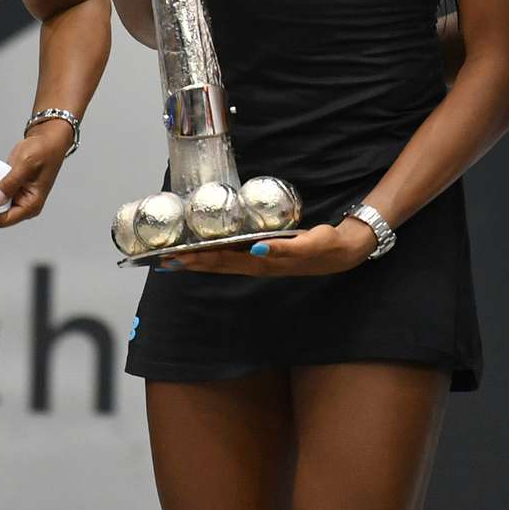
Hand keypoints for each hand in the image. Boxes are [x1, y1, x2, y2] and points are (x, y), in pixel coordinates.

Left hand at [0, 120, 70, 227]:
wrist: (49, 138)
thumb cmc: (45, 150)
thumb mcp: (26, 165)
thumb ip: (10, 184)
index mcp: (32, 205)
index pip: (4, 220)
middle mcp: (25, 204)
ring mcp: (19, 196)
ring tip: (2, 174)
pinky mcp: (14, 187)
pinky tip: (1, 172)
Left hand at [161, 219, 378, 276]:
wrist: (344, 251)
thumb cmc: (326, 245)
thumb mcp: (310, 244)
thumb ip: (284, 248)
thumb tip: (256, 250)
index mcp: (264, 261)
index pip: (226, 261)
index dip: (202, 259)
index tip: (179, 256)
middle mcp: (258, 264)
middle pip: (219, 265)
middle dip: (192, 263)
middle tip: (164, 260)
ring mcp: (261, 263)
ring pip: (223, 264)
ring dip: (200, 263)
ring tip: (175, 260)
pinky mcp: (265, 257)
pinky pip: (234, 259)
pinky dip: (216, 257)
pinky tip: (205, 255)